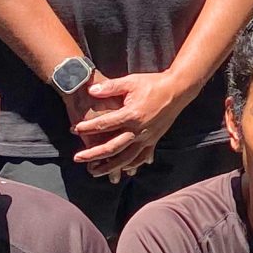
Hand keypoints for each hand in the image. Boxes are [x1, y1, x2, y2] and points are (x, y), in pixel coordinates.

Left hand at [72, 70, 187, 178]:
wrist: (178, 90)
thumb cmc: (153, 84)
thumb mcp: (131, 81)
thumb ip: (110, 87)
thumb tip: (91, 90)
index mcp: (132, 114)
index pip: (105, 123)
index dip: (88, 127)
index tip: (75, 129)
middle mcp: (139, 130)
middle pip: (112, 147)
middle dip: (93, 154)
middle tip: (77, 158)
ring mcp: (147, 138)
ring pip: (126, 158)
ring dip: (109, 167)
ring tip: (94, 171)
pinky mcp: (154, 140)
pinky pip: (141, 157)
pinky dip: (132, 165)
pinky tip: (123, 170)